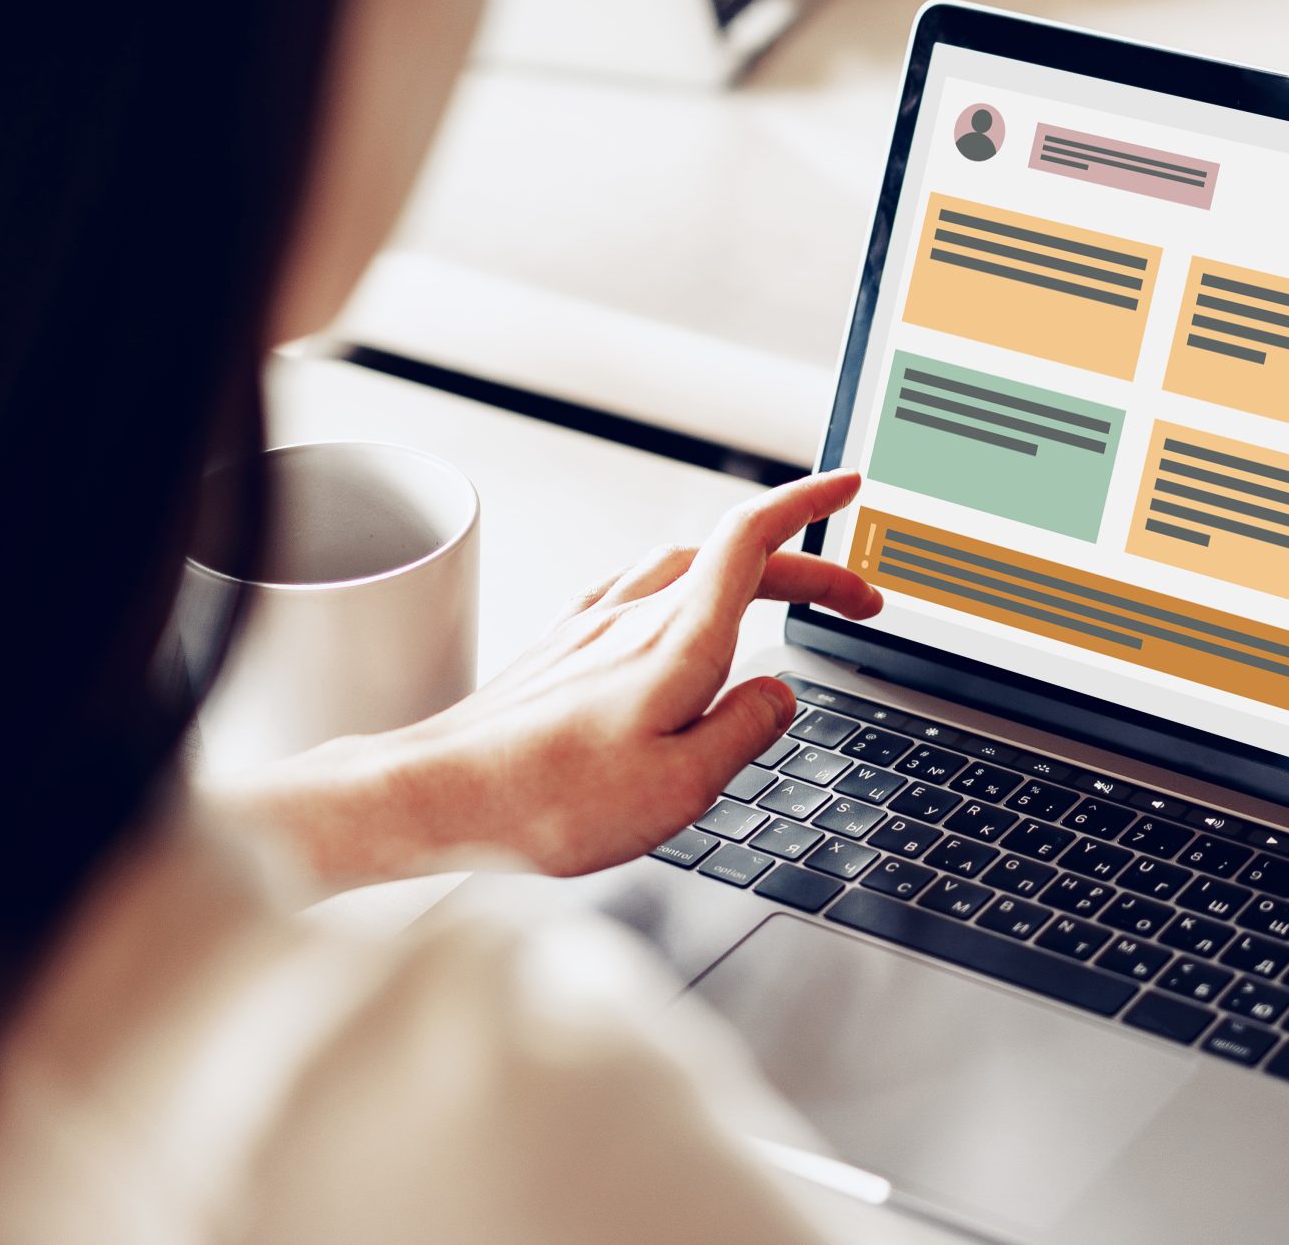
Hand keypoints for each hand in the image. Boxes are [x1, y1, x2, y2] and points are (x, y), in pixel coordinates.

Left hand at [212, 471, 881, 888]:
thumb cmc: (546, 799)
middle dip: (802, 564)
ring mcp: (591, 626)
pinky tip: (674, 616)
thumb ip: (743, 733)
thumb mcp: (679, 788)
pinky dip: (682, 589)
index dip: (806, 505)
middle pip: (730, 555)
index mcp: (674, 640)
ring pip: (683, 568)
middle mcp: (632, 616)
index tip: (846, 489)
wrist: (437, 795)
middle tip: (851, 594)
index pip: (751, 538)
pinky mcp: (561, 648)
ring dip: (743, 572)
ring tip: (777, 602)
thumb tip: (779, 694)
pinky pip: (638, 592)